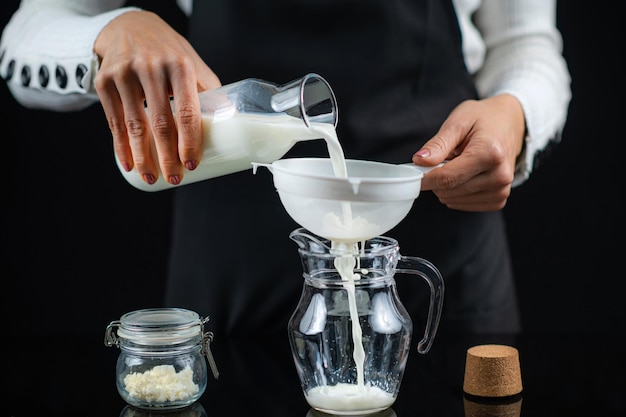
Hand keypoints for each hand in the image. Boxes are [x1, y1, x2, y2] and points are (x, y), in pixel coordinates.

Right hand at [94, 11, 220, 184]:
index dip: (190, 142)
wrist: (130, 27)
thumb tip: (230, 124)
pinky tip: (129, 164)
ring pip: (135, 125)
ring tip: (152, 178)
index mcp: (180, 67)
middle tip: (175, 179)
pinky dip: (121, 147)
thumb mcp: (193, 66)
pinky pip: (114, 121)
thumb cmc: (169, 54)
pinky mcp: (105, 80)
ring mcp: (125, 74)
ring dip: (143, 158)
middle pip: (161, 123)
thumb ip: (209, 93)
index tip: (191, 164)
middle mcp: (151, 68)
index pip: (188, 111)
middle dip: (168, 157)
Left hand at [412, 94, 525, 211]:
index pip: (447, 177)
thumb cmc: (483, 119)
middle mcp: (500, 175)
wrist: (509, 123)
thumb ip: (438, 144)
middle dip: (437, 178)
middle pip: (450, 190)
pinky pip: (465, 205)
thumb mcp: (458, 122)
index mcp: (490, 153)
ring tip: (458, 164)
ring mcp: (501, 190)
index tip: (414, 173)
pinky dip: (457, 193)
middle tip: (443, 159)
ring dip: (447, 186)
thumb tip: (419, 161)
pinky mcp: (499, 199)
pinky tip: (464, 176)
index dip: (425, 178)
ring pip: (455, 200)